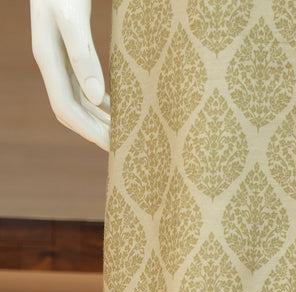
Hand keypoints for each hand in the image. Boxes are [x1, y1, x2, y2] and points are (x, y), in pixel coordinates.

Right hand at [31, 0, 110, 150]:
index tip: (113, 145)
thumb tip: (96, 98)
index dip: (88, 130)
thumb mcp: (72, 16)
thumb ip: (82, 54)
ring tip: (125, 132)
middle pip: (71, 109)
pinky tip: (120, 107)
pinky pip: (85, 84)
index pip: (65, 108)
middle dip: (96, 131)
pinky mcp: (71, 49)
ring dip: (100, 118)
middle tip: (125, 147)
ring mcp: (59, 56)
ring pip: (79, 99)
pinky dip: (102, 100)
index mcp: (47, 57)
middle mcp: (52, 61)